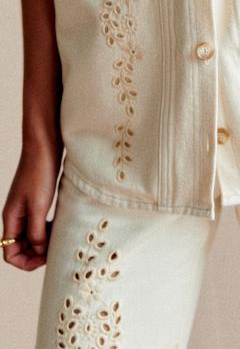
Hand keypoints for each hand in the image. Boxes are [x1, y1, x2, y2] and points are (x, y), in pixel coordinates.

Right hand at [1, 142, 61, 269]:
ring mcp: (25, 208)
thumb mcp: (38, 205)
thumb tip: (39, 251)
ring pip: (30, 236)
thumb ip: (36, 231)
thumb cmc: (39, 173)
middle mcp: (15, 216)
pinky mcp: (36, 200)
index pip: (10, 253)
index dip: (27, 261)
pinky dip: (48, 229)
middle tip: (56, 249)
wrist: (44, 145)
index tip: (46, 256)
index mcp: (10, 218)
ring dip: (43, 242)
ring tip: (60, 238)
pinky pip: (38, 223)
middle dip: (36, 254)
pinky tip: (60, 225)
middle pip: (20, 247)